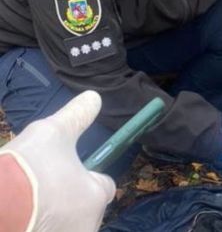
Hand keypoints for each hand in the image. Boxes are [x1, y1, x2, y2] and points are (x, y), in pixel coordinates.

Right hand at [0, 91, 115, 231]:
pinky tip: (22, 217)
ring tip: (29, 203)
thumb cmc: (26, 169)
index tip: (68, 170)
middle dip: (69, 198)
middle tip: (42, 189)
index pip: (105, 185)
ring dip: (54, 215)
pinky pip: (49, 229)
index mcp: (95, 196)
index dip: (89, 176)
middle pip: (86, 208)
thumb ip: (76, 117)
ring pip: (68, 223)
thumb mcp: (51, 133)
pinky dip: (39, 224)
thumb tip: (94, 97)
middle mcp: (87, 224)